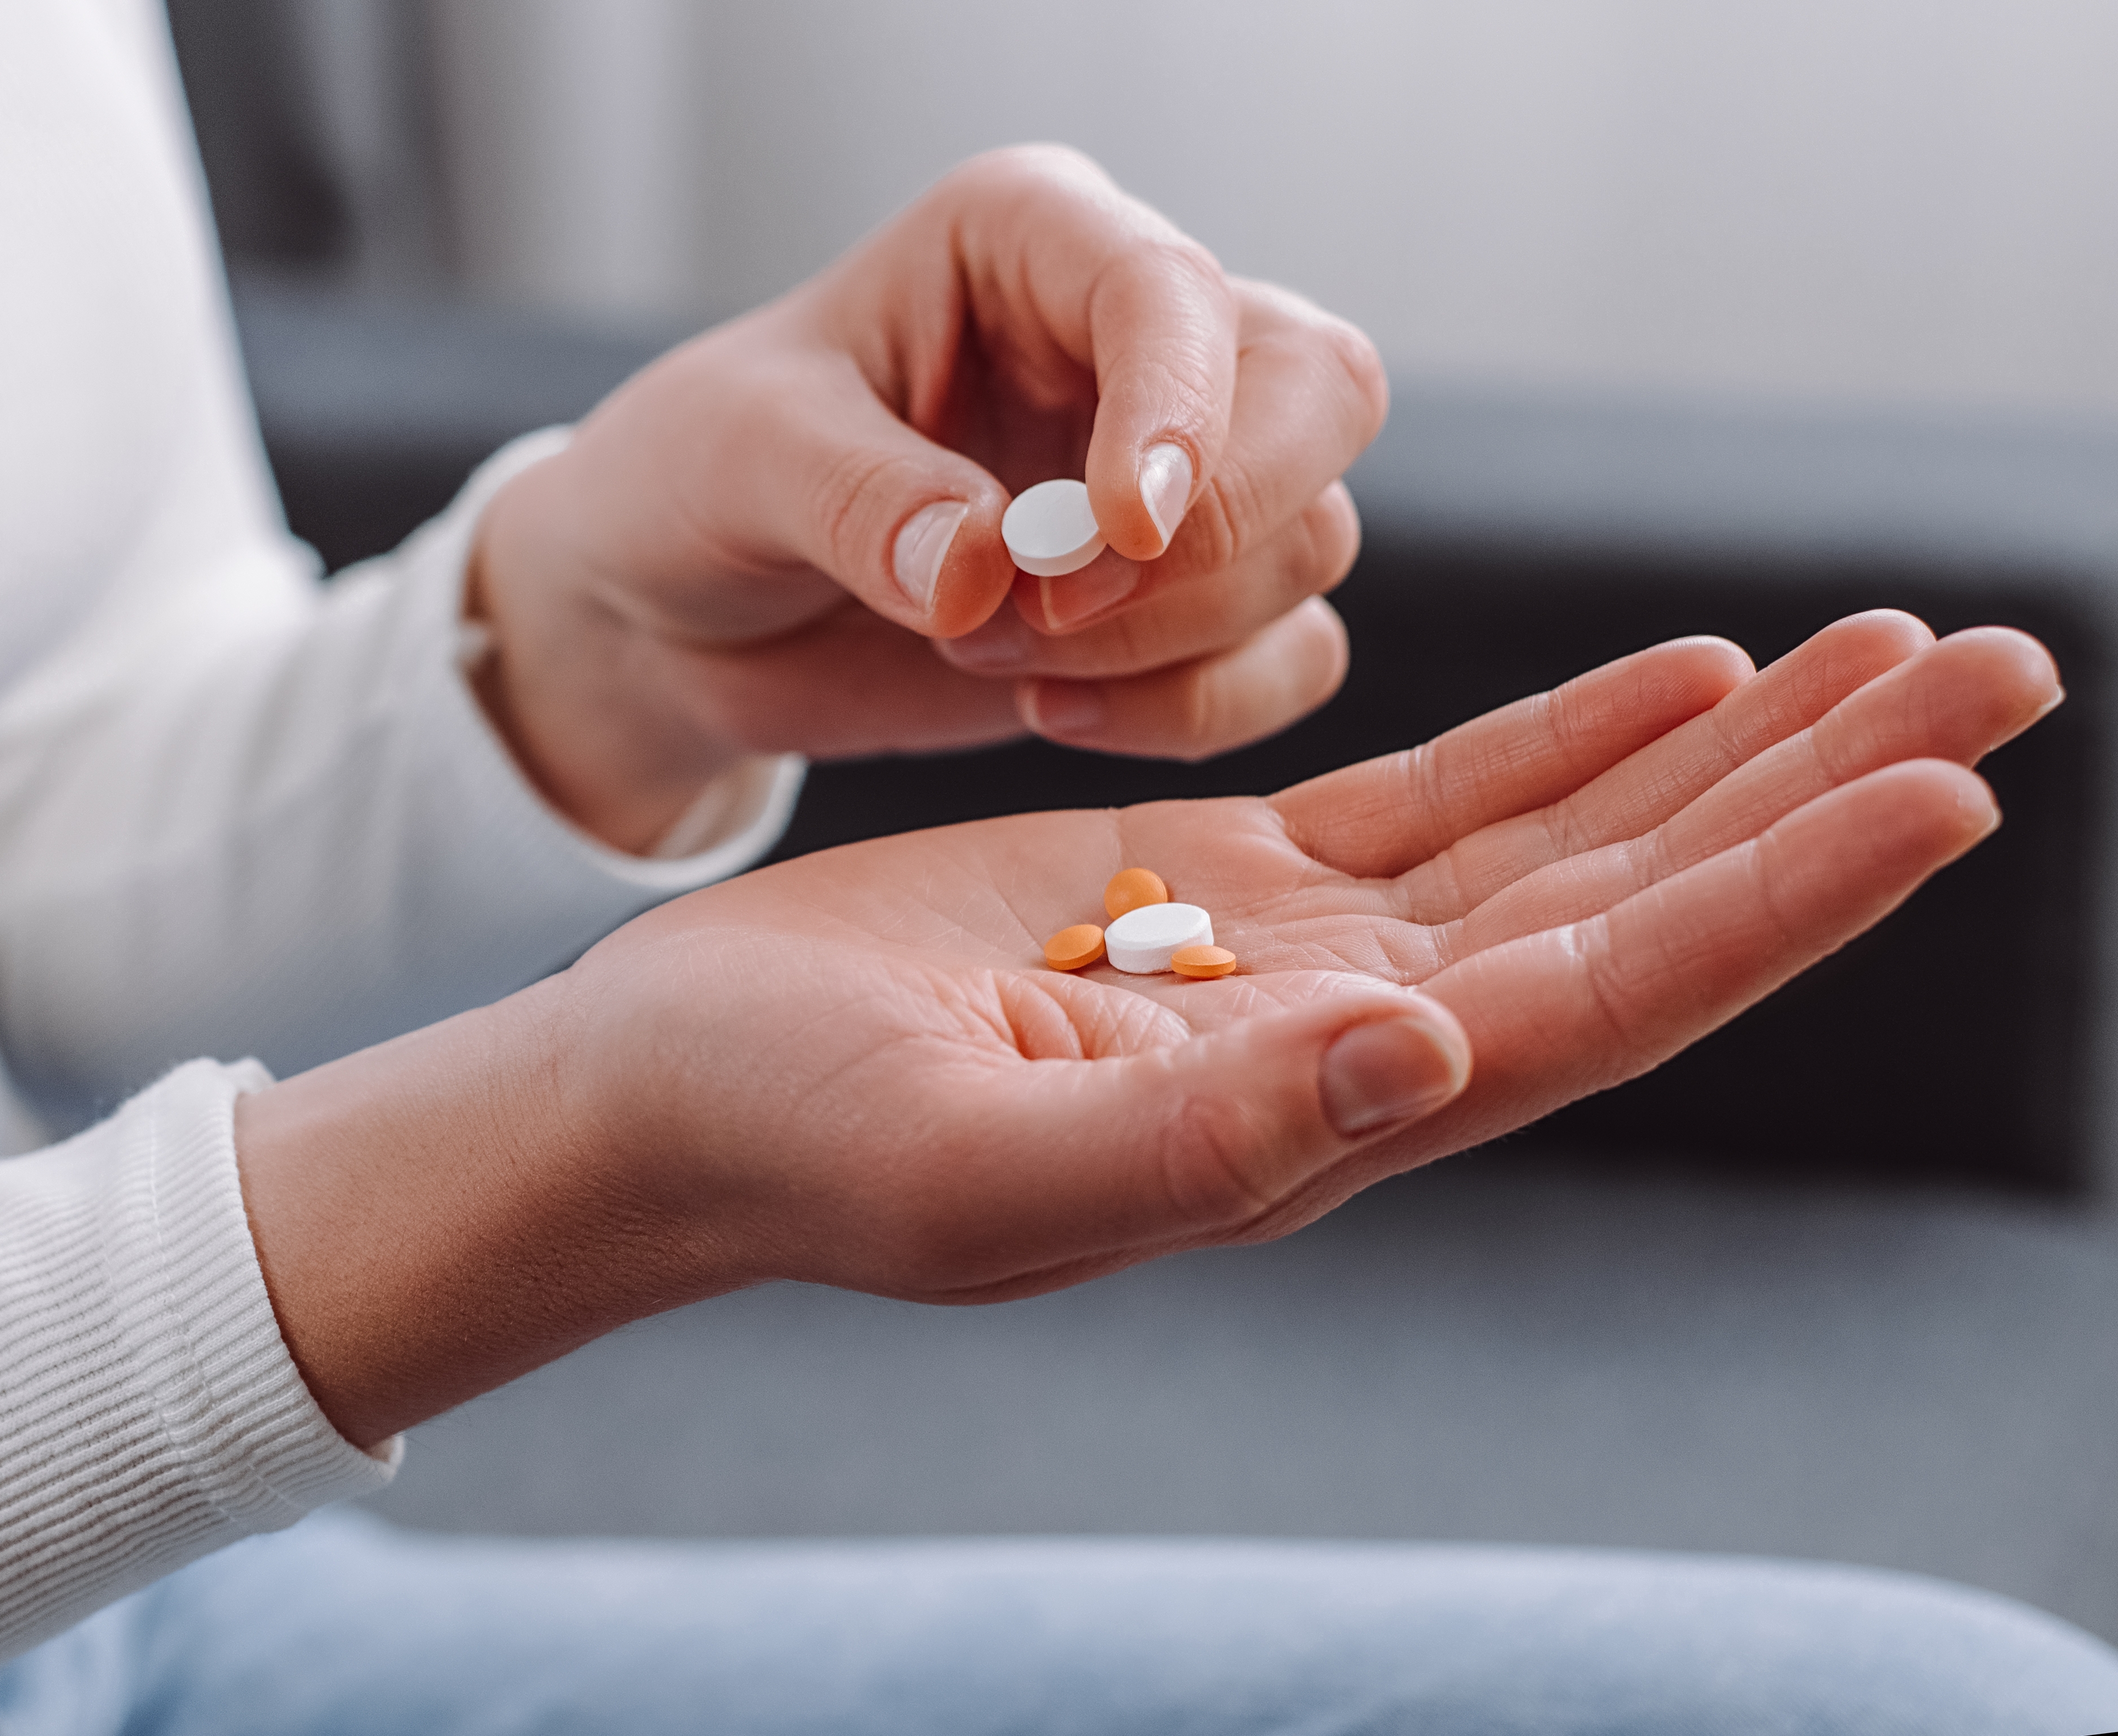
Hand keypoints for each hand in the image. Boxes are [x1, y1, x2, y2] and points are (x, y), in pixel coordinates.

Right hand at [238, 614, 2057, 1444]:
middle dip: (1817, 795)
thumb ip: (1202, 1132)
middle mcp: (1338, 1044)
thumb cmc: (784, 1136)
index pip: (1596, 1000)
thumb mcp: (972, 1159)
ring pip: (1562, 843)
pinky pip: (1439, 802)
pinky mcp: (1215, 882)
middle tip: (1997, 670)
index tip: (1941, 790)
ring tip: (1888, 653)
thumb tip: (1429, 1055)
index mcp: (1302, 1119)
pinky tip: (1681, 679)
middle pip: (1631, 906)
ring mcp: (1287, 959)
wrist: (673, 1095)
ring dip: (1730, 754)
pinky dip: (1571, 739)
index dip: (1774, 903)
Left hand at [468, 145, 1382, 850]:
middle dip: (1220, 531)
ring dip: (1166, 638)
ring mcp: (1175, 474)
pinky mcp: (1182, 605)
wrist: (677, 617)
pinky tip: (1042, 707)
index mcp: (1030, 239)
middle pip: (1324, 395)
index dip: (1178, 410)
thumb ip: (861, 498)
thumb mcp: (735, 459)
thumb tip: (989, 571)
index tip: (1115, 533)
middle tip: (1048, 614)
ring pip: (1309, 543)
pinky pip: (1288, 657)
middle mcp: (1131, 341)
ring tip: (983, 651)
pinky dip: (1193, 709)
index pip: (1173, 289)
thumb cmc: (695, 483)